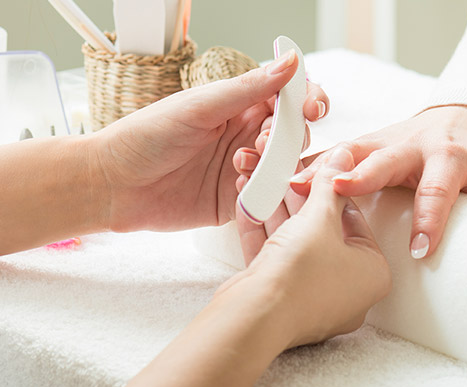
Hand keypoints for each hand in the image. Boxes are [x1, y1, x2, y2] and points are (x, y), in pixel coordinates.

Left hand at [94, 51, 329, 232]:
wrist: (112, 185)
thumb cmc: (145, 137)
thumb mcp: (199, 106)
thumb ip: (249, 88)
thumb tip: (291, 62)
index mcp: (240, 105)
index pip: (290, 98)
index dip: (308, 100)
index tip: (310, 108)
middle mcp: (247, 135)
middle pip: (296, 134)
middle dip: (289, 137)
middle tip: (260, 141)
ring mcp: (246, 169)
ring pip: (287, 167)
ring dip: (274, 163)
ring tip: (240, 163)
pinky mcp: (239, 201)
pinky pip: (269, 197)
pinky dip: (262, 191)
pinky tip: (237, 185)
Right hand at [221, 147, 390, 347]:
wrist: (255, 317)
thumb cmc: (301, 272)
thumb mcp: (319, 218)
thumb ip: (330, 185)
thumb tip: (341, 158)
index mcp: (374, 274)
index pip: (356, 221)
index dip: (332, 192)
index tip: (314, 173)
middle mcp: (349, 292)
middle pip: (324, 234)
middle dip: (300, 202)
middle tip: (285, 176)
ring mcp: (314, 301)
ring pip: (296, 246)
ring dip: (278, 213)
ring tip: (262, 182)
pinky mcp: (283, 303)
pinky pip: (276, 262)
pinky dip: (263, 234)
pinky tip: (247, 204)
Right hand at [233, 105, 466, 258]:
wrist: (456, 121)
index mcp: (446, 155)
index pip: (440, 189)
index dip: (432, 218)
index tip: (424, 249)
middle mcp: (410, 144)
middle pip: (385, 159)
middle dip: (363, 175)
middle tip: (339, 192)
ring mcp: (382, 141)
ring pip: (349, 152)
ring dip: (320, 168)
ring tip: (288, 185)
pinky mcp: (362, 145)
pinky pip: (330, 155)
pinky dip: (306, 166)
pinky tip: (277, 182)